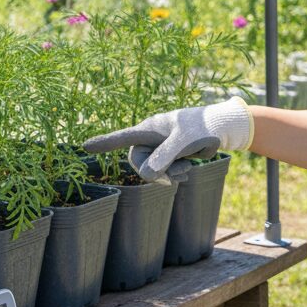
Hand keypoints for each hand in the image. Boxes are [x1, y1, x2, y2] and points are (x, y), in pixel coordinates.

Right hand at [83, 97, 252, 182]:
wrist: (221, 128)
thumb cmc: (201, 128)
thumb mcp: (183, 141)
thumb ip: (164, 157)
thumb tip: (146, 173)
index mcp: (148, 129)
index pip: (121, 137)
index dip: (103, 143)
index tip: (85, 146)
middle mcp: (150, 137)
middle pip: (139, 161)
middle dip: (155, 172)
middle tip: (175, 178)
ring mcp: (159, 146)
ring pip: (153, 169)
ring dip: (170, 173)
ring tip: (188, 167)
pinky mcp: (169, 154)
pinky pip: (164, 171)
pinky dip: (175, 174)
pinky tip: (188, 170)